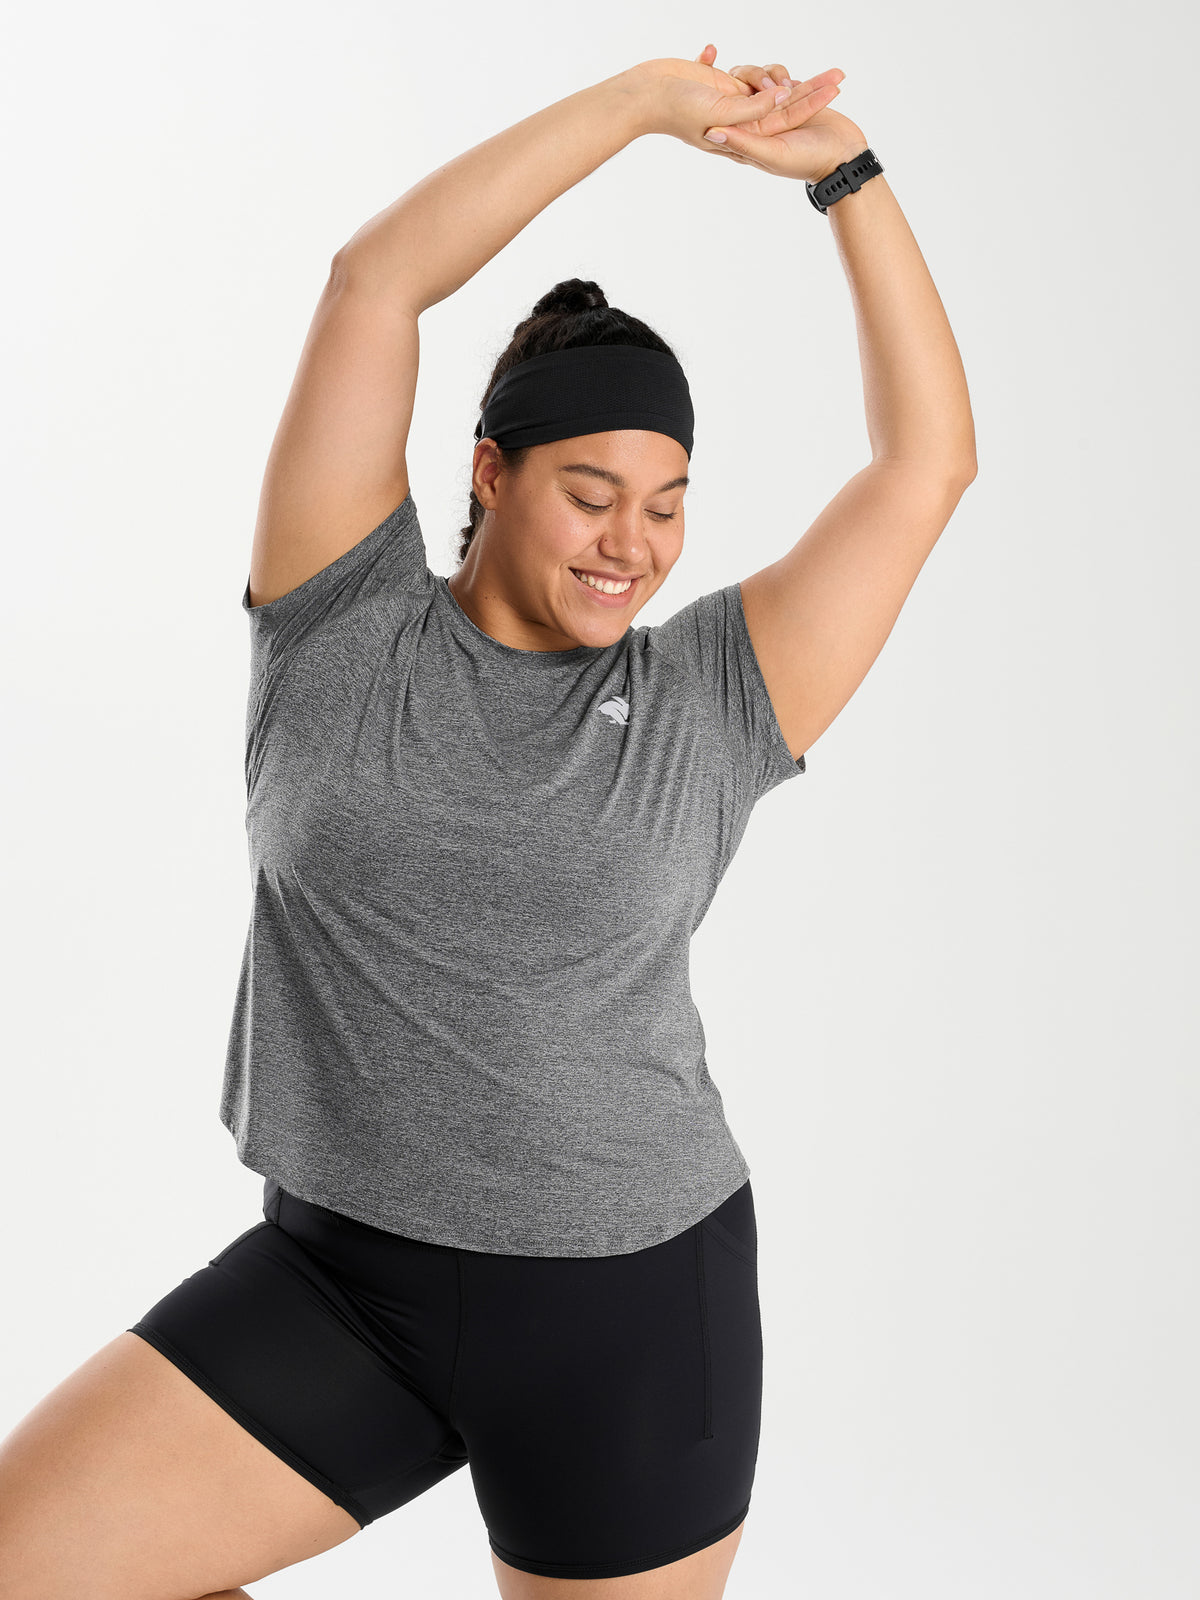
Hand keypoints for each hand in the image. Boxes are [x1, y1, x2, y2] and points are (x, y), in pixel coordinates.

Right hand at [629, 44, 843, 158]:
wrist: (644, 98)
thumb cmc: (677, 109)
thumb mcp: (721, 109)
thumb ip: (753, 106)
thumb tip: (782, 97)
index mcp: (741, 132)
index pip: (784, 116)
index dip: (812, 101)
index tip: (836, 88)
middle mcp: (737, 120)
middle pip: (781, 103)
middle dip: (809, 89)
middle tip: (838, 75)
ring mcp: (727, 102)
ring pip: (762, 88)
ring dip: (776, 76)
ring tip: (792, 69)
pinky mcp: (714, 86)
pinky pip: (735, 76)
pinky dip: (740, 67)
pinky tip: (735, 60)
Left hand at [688, 46, 865, 182]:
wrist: (842, 159)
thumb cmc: (807, 161)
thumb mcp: (772, 154)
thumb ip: (742, 143)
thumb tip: (709, 132)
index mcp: (748, 138)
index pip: (728, 110)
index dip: (722, 93)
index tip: (721, 83)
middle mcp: (760, 123)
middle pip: (747, 87)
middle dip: (757, 76)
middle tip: (773, 81)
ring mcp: (778, 109)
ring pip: (770, 78)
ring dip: (780, 74)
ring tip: (794, 82)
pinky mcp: (798, 99)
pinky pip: (791, 78)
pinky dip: (801, 74)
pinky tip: (812, 75)